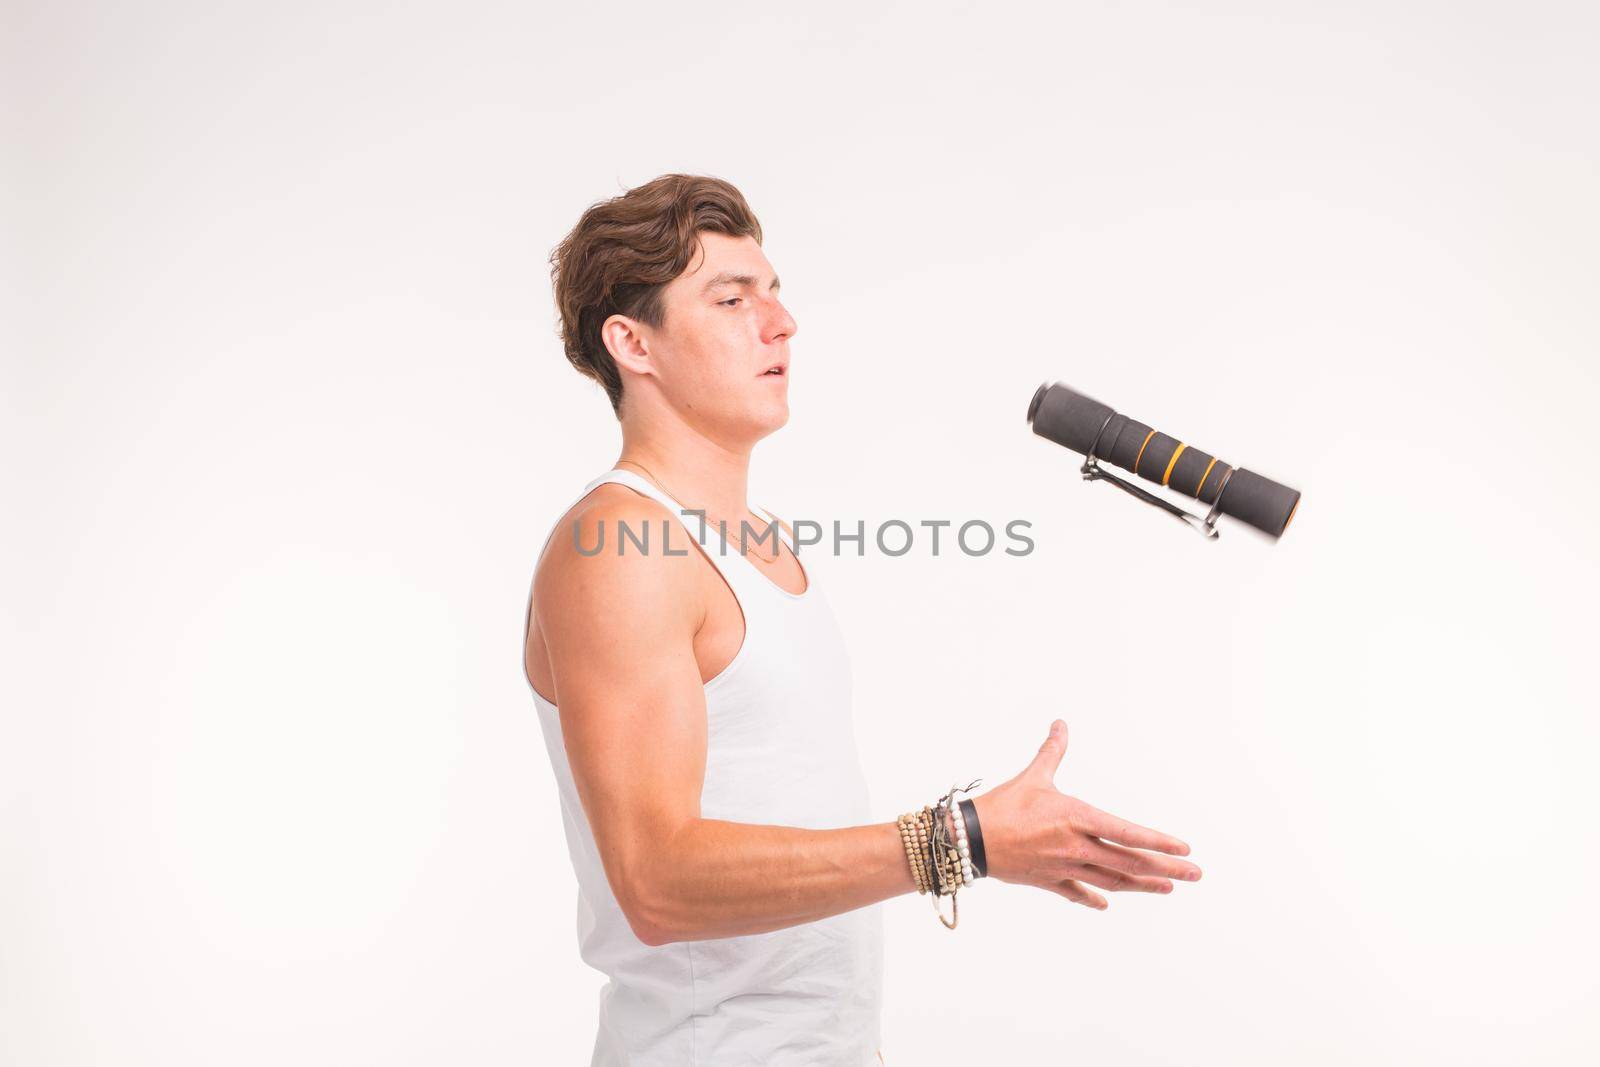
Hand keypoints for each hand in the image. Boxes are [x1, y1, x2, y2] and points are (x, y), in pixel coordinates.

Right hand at [970, 720, 1201, 909]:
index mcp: (1077, 818)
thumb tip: (1061, 724)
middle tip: (1196, 874)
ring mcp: (1064, 868)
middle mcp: (1076, 847)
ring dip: (1143, 885)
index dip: (1159, 842)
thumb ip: (1053, 751)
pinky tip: (1108, 903)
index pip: (1128, 833)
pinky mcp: (1048, 881)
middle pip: (1129, 862)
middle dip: (1166, 868)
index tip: (1185, 849)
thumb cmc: (1002, 804)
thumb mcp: (1033, 775)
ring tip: (1168, 887)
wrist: (969, 839)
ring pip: (1112, 881)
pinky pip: (1078, 893)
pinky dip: (1094, 897)